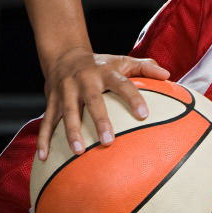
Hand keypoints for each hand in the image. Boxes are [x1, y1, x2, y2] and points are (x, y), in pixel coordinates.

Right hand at [39, 47, 168, 159]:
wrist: (64, 55)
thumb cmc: (101, 64)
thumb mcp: (123, 61)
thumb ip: (146, 67)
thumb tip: (167, 74)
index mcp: (106, 72)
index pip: (123, 85)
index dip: (133, 99)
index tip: (144, 115)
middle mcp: (85, 80)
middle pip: (93, 101)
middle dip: (100, 121)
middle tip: (108, 141)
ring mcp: (66, 91)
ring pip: (67, 113)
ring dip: (71, 132)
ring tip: (78, 151)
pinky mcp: (51, 101)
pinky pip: (47, 121)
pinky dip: (44, 139)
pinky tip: (44, 156)